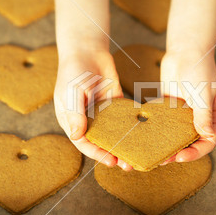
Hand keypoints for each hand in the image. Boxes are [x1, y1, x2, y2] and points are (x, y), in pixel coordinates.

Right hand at [54, 50, 132, 170]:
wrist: (88, 50)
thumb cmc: (74, 71)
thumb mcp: (71, 91)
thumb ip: (74, 113)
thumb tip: (77, 136)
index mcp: (73, 121)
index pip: (84, 143)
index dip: (97, 154)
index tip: (111, 161)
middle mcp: (88, 121)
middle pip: (101, 142)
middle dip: (114, 154)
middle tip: (128, 164)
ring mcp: (103, 114)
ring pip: (114, 134)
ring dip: (124, 145)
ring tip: (138, 155)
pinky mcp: (116, 105)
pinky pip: (125, 119)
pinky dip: (133, 127)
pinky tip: (144, 135)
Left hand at [160, 51, 215, 163]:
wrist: (185, 50)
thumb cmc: (200, 68)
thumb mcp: (203, 92)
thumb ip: (204, 115)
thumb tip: (207, 137)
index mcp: (215, 116)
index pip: (208, 141)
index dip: (196, 152)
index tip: (180, 157)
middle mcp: (201, 117)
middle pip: (192, 142)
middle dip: (179, 152)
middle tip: (163, 160)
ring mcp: (186, 113)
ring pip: (177, 135)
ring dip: (167, 145)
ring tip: (154, 153)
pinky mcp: (172, 108)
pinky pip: (166, 124)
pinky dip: (158, 132)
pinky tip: (147, 138)